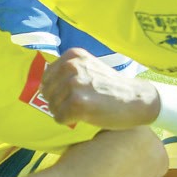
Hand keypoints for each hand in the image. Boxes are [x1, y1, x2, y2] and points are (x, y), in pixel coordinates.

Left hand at [40, 52, 156, 129]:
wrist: (136, 99)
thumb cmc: (111, 87)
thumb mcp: (89, 67)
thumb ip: (67, 71)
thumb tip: (40, 85)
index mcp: (72, 56)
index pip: (46, 77)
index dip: (57, 90)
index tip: (75, 93)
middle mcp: (71, 66)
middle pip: (47, 92)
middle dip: (59, 102)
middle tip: (80, 104)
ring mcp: (74, 84)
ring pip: (52, 107)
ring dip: (65, 113)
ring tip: (84, 109)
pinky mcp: (77, 103)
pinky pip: (59, 118)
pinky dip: (69, 121)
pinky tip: (85, 116)